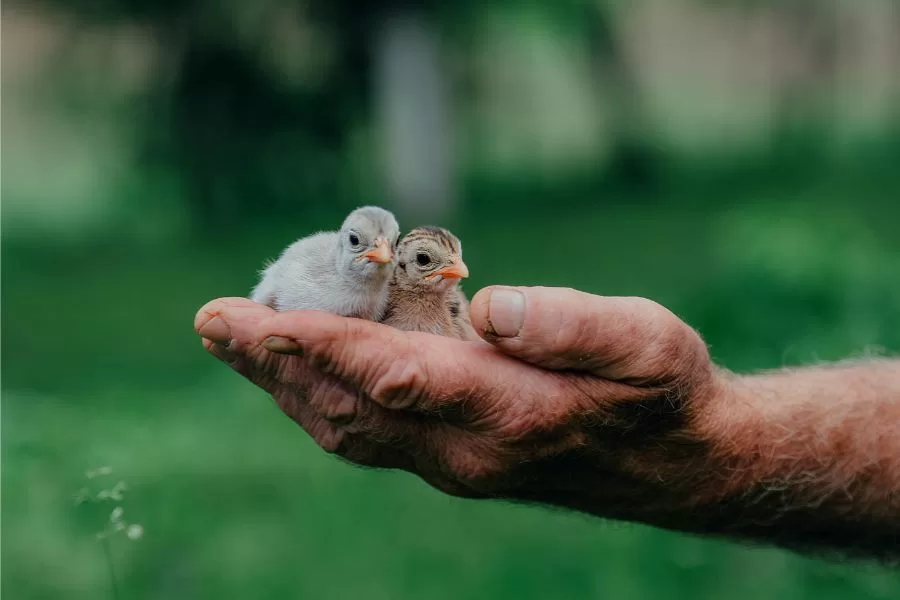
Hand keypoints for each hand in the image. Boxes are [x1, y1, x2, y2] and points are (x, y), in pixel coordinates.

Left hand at [194, 287, 722, 526]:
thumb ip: (572, 324)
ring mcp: (453, 463)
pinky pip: (368, 434)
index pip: (400, 377)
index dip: (329, 347)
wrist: (673, 463)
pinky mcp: (450, 461)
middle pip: (351, 407)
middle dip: (277, 364)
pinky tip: (296, 372)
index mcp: (511, 412)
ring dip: (286, 385)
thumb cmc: (660, 390)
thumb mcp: (645, 342)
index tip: (264, 320)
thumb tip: (491, 304)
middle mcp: (467, 449)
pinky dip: (319, 400)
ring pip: (348, 426)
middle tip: (214, 323)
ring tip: (235, 341)